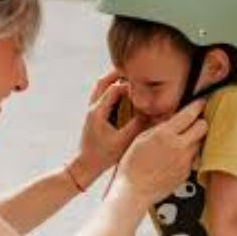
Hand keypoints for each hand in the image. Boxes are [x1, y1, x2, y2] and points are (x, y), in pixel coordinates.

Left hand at [71, 71, 146, 186]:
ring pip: (100, 88)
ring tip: (129, 79)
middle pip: (103, 82)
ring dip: (113, 81)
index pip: (114, 88)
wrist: (85, 166)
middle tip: (133, 69)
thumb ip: (137, 125)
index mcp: (97, 111)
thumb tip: (151, 112)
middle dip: (117, 74)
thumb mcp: (123, 141)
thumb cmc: (102, 156)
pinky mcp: (93, 117)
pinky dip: (111, 91)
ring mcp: (91, 111)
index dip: (129, 84)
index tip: (142, 85)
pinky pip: (101, 97)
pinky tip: (124, 95)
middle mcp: (92, 108)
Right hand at [113, 100, 207, 205]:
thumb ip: (159, 127)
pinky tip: (175, 157)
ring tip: (182, 141)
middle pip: (203, 127)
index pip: (190, 114)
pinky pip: (193, 158)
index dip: (197, 106)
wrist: (134, 191)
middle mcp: (179, 147)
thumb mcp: (140, 138)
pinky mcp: (187, 173)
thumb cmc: (132, 165)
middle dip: (199, 122)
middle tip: (193, 123)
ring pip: (200, 143)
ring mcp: (185, 161)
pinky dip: (188, 155)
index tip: (199, 103)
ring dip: (194, 139)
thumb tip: (170, 119)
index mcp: (165, 134)